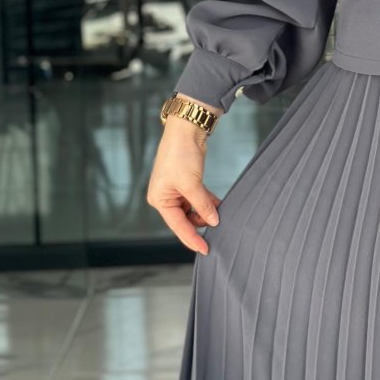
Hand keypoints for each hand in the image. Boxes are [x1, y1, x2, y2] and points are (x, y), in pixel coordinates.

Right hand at [146, 122, 222, 255]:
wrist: (187, 130)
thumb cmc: (181, 155)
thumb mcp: (192, 184)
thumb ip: (202, 205)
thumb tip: (213, 221)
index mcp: (159, 199)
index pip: (178, 226)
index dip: (192, 239)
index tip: (205, 249)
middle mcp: (165, 196)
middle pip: (185, 219)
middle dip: (200, 224)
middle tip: (218, 232)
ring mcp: (176, 189)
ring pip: (193, 209)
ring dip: (206, 212)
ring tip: (220, 216)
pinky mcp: (187, 182)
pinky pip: (198, 198)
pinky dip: (207, 202)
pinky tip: (219, 206)